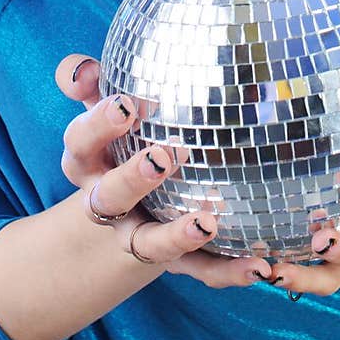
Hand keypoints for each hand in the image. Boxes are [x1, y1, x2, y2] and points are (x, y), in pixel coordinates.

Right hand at [55, 54, 275, 286]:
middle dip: (133, 178)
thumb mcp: (102, 110)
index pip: (81, 143)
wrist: (118, 214)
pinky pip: (200, 269)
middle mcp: (106, 204)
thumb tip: (80, 68)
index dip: (98, 126)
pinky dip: (227, 271)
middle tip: (164, 154)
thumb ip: (89, 84)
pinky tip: (259, 266)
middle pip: (108, 196)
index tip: (125, 105)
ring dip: (176, 236)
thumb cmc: (118, 141)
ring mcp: (138, 235)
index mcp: (87, 162)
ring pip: (149, 244)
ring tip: (208, 222)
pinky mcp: (173, 260)